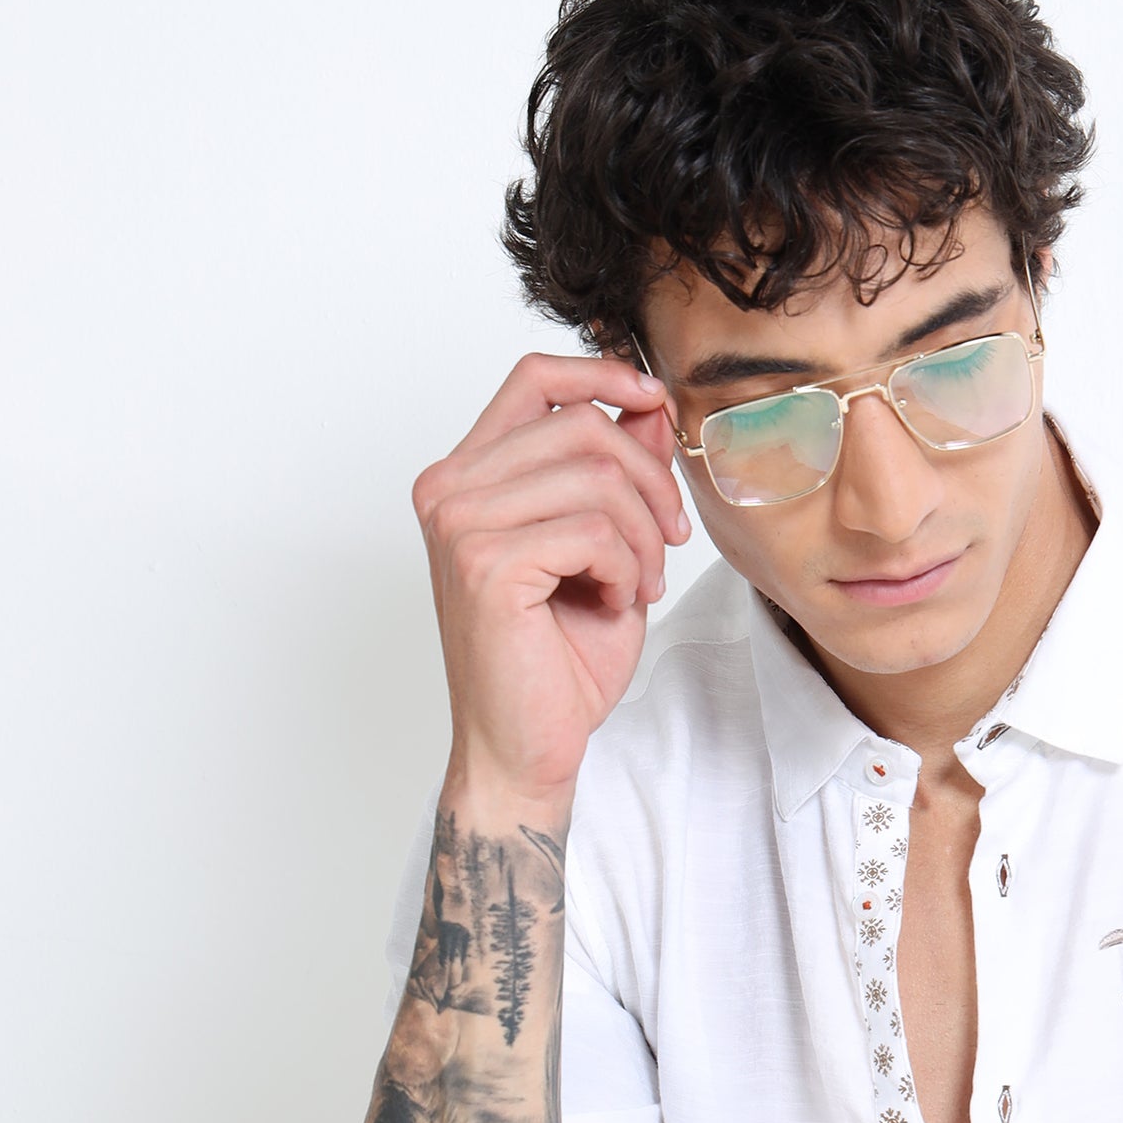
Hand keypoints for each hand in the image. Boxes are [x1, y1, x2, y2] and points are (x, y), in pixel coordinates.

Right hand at [411, 353, 689, 808]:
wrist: (526, 748)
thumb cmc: (557, 661)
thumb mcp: (607, 549)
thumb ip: (618, 475)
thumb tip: (648, 405)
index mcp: (468, 475)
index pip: (534, 378)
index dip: (604, 374)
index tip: (656, 403)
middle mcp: (450, 488)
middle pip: (581, 424)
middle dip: (650, 479)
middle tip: (672, 539)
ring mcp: (459, 523)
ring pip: (595, 477)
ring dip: (644, 534)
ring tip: (641, 583)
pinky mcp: (484, 563)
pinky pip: (592, 529)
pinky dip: (625, 566)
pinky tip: (614, 601)